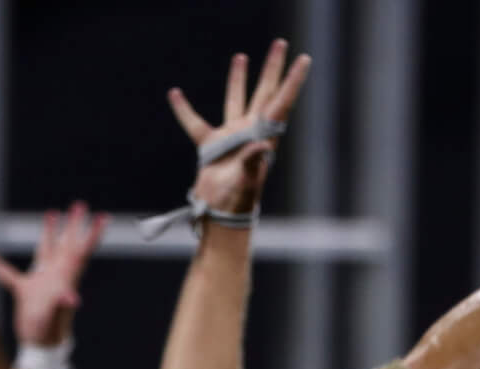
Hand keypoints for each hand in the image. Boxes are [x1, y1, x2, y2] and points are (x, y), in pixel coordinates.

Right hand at [0, 203, 104, 349]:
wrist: (38, 348)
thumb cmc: (48, 334)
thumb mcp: (54, 320)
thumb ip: (62, 307)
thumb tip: (73, 298)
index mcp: (65, 279)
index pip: (80, 251)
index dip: (92, 234)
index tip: (102, 217)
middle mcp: (55, 277)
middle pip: (66, 244)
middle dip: (73, 225)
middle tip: (79, 204)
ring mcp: (41, 282)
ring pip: (46, 251)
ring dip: (49, 233)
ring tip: (52, 213)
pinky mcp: (25, 291)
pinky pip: (8, 274)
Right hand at [167, 40, 312, 217]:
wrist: (221, 214)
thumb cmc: (238, 201)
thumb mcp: (248, 181)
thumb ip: (253, 162)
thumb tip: (260, 146)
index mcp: (263, 135)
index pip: (280, 101)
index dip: (292, 81)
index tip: (303, 60)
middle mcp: (251, 131)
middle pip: (264, 91)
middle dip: (272, 68)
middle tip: (280, 44)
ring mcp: (232, 136)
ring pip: (236, 99)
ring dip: (239, 79)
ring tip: (241, 56)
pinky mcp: (212, 146)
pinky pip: (196, 123)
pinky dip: (184, 110)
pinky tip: (175, 94)